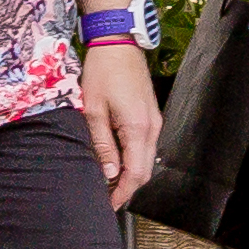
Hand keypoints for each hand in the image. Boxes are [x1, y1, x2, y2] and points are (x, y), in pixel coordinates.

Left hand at [78, 39, 161, 208]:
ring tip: (108, 182)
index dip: (122, 194)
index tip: (108, 205)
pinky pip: (146, 146)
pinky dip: (134, 159)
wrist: (119, 43)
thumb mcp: (94, 110)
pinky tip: (118, 161)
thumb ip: (102, 145)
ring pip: (147, 159)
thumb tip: (108, 173)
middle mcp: (152, 128)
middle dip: (127, 188)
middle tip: (106, 198)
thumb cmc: (103, 72)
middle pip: (145, 170)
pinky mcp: (151, 115)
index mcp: (138, 128)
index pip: (135, 173)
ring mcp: (154, 121)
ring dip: (130, 174)